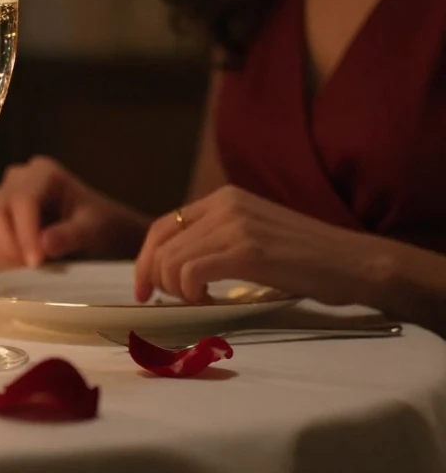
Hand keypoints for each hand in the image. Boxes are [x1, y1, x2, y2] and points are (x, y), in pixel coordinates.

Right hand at [0, 156, 148, 266]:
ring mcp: (4, 194)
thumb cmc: (102, 226)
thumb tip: (43, 244)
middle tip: (32, 269)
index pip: (23, 200)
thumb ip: (70, 235)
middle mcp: (18, 177)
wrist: (101, 232)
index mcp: (44, 173)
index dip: (24, 233)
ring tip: (29, 267)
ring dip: (2, 251)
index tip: (35, 263)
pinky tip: (21, 262)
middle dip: (10, 245)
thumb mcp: (95, 231)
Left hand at [134, 185, 368, 304]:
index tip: (145, 289)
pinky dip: (191, 293)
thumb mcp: (254, 236)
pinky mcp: (246, 249)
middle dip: (155, 279)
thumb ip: (217, 241)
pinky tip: (211, 302)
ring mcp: (235, 224)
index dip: (146, 259)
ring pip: (172, 261)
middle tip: (168, 303)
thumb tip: (174, 269)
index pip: (163, 225)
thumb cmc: (308, 259)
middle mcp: (224, 204)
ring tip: (200, 301)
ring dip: (177, 290)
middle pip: (160, 244)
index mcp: (223, 198)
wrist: (356, 262)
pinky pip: (191, 272)